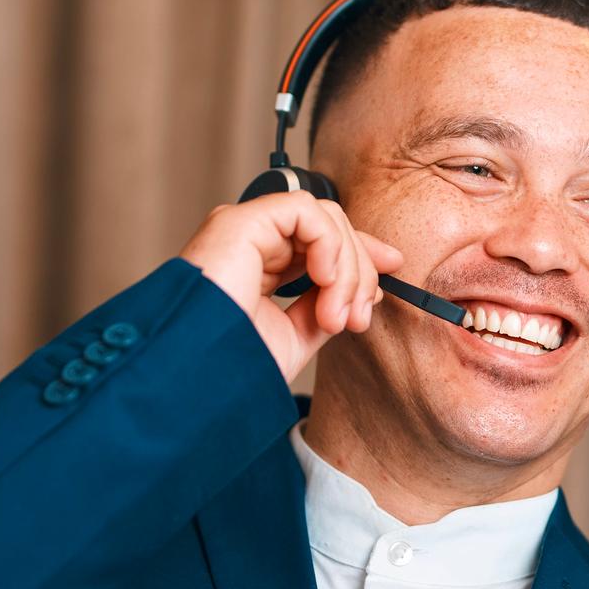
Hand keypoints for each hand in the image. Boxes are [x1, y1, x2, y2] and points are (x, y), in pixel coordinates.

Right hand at [177, 193, 405, 382]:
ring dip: (347, 268)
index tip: (392, 268)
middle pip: (331, 228)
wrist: (196, 378)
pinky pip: (305, 210)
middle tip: (355, 319)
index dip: (361, 251)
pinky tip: (324, 280)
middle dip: (359, 272)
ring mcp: (244, 227)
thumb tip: (364, 289)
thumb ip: (326, 306)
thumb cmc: (232, 364)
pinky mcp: (240, 221)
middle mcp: (251, 240)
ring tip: (334, 315)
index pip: (321, 240)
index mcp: (259, 263)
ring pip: (325, 219)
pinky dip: (327, 243)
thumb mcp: (296, 336)